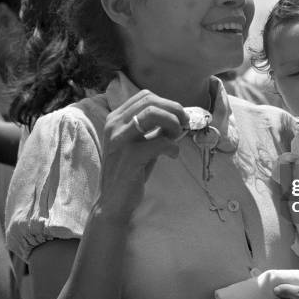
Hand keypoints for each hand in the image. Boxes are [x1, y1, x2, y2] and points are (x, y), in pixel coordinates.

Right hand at [100, 90, 188, 213]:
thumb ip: (154, 128)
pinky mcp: (129, 156)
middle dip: (174, 110)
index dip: (167, 103)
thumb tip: (179, 115)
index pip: (145, 96)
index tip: (179, 116)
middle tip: (184, 124)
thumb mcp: (140, 143)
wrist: (113, 202)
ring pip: (152, 113)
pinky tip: (173, 155)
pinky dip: (172, 146)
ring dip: (172, 122)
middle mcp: (114, 124)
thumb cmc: (131, 171)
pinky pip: (160, 142)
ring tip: (176, 137)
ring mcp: (120, 139)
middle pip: (150, 101)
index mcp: (115, 119)